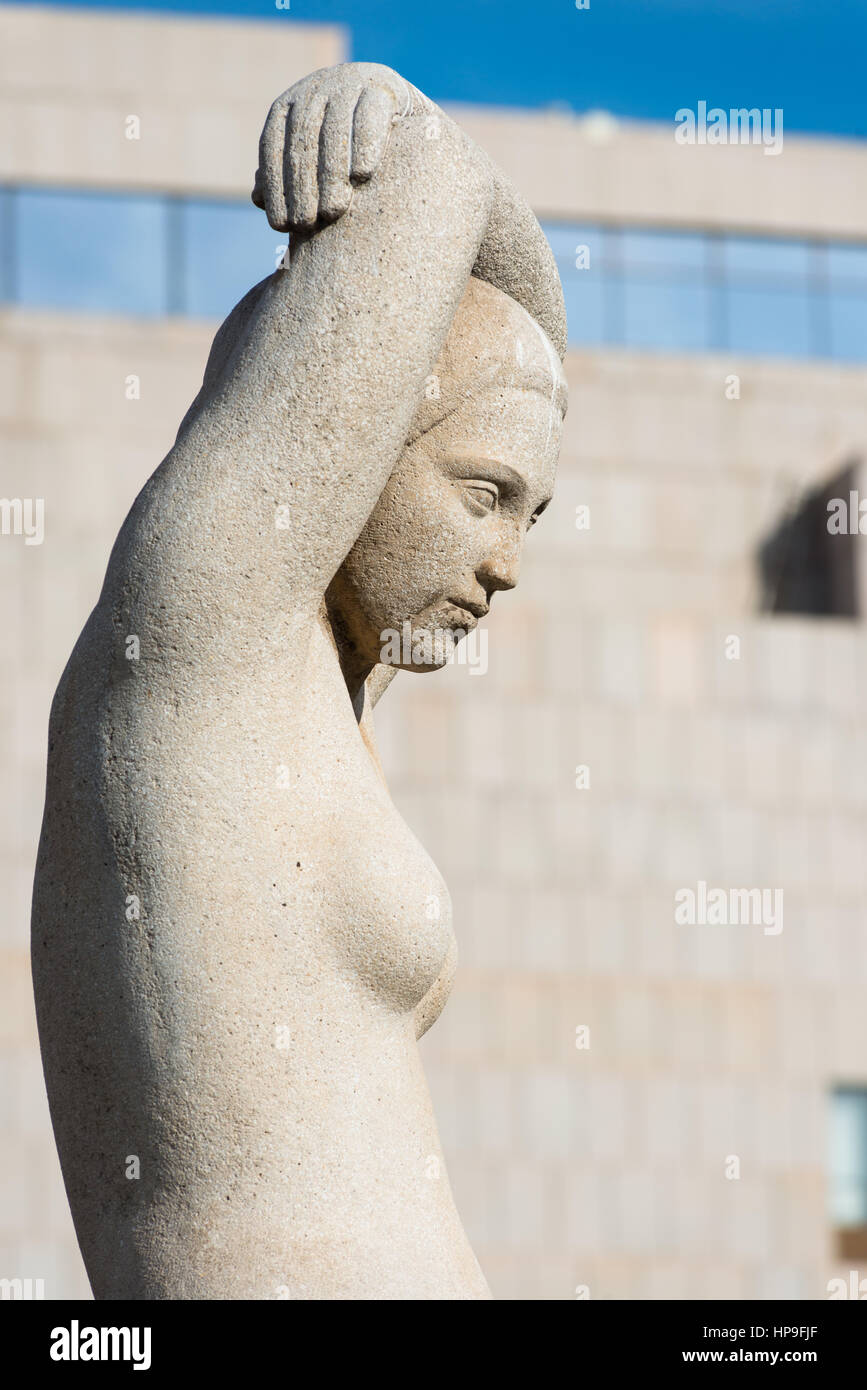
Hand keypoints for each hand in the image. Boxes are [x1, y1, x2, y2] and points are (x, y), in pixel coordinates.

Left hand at [252, 63, 418, 232]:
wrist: (396, 108)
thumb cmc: (346, 144)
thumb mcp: (312, 157)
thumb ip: (285, 173)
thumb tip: (258, 198)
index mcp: (289, 104)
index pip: (273, 145)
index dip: (275, 187)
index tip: (281, 226)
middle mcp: (314, 88)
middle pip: (302, 140)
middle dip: (301, 186)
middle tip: (305, 224)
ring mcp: (348, 82)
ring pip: (334, 129)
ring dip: (330, 173)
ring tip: (332, 211)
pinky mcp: (382, 87)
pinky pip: (369, 115)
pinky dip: (364, 145)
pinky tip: (361, 176)